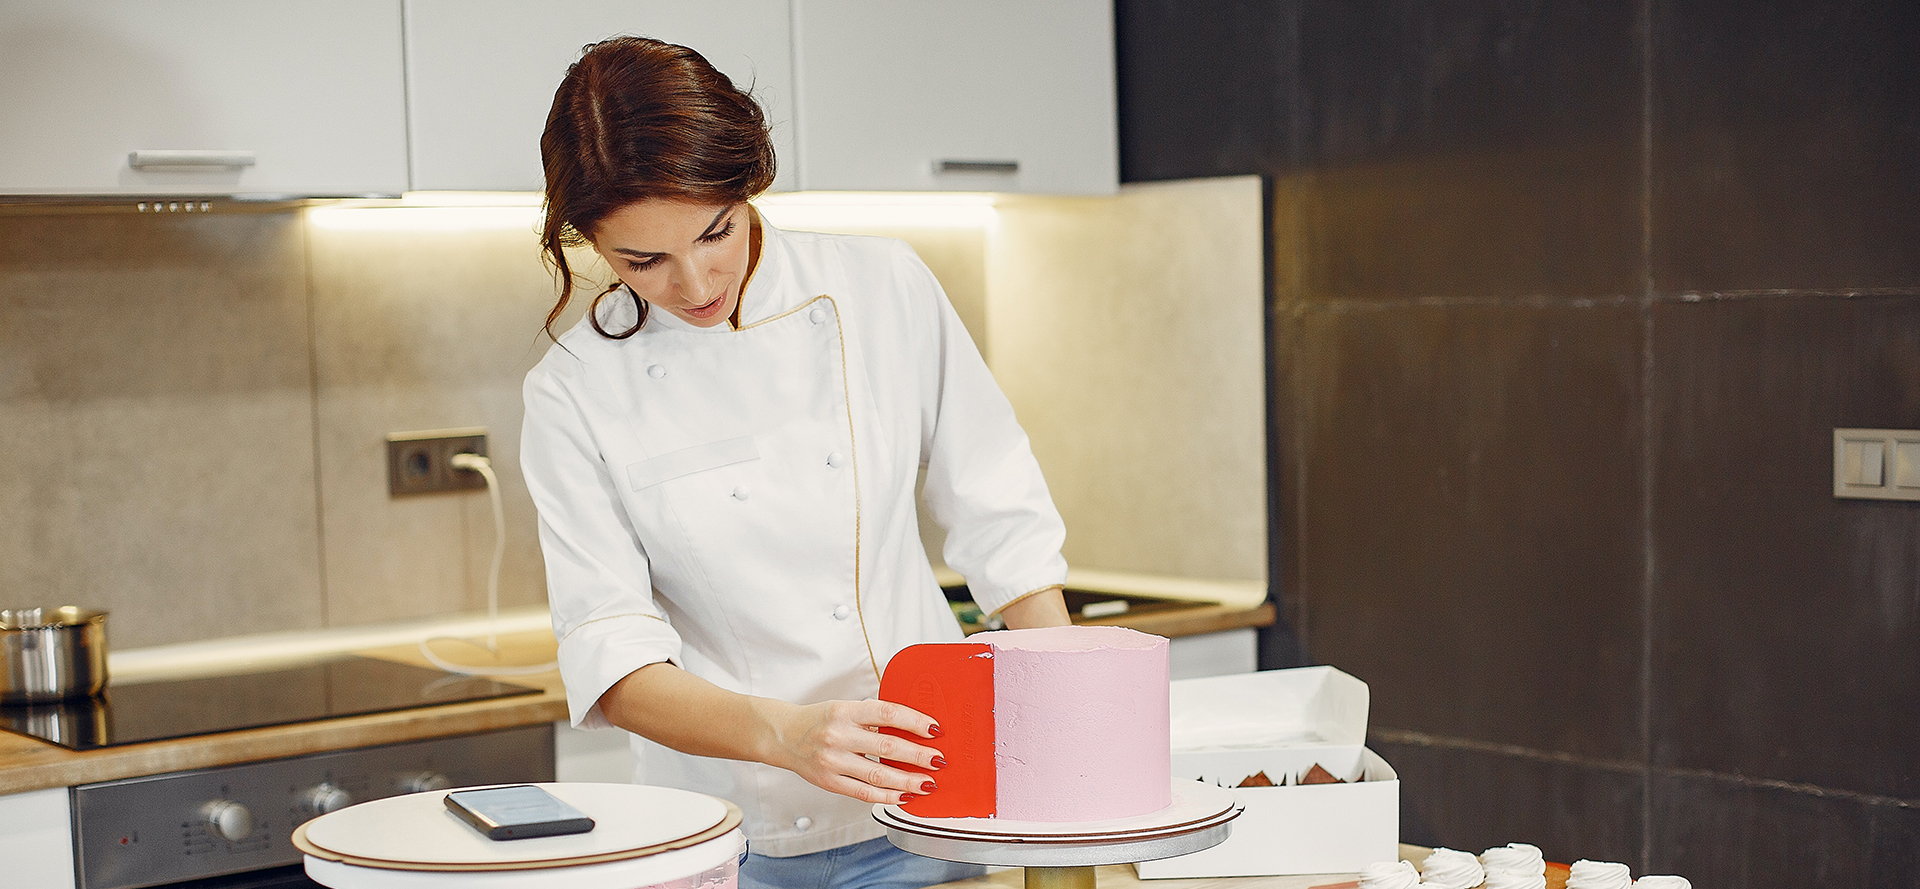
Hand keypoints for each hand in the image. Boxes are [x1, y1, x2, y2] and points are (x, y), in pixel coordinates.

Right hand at [758, 698, 942, 803]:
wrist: (783, 735)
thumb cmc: (820, 720)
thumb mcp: (845, 708)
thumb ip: (873, 716)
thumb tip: (913, 726)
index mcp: (844, 711)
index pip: (887, 713)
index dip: (914, 721)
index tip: (934, 729)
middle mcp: (838, 735)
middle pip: (887, 746)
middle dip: (918, 755)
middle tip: (938, 760)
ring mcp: (832, 761)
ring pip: (878, 774)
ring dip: (908, 781)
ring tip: (927, 782)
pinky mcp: (830, 782)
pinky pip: (864, 792)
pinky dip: (887, 796)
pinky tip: (904, 795)